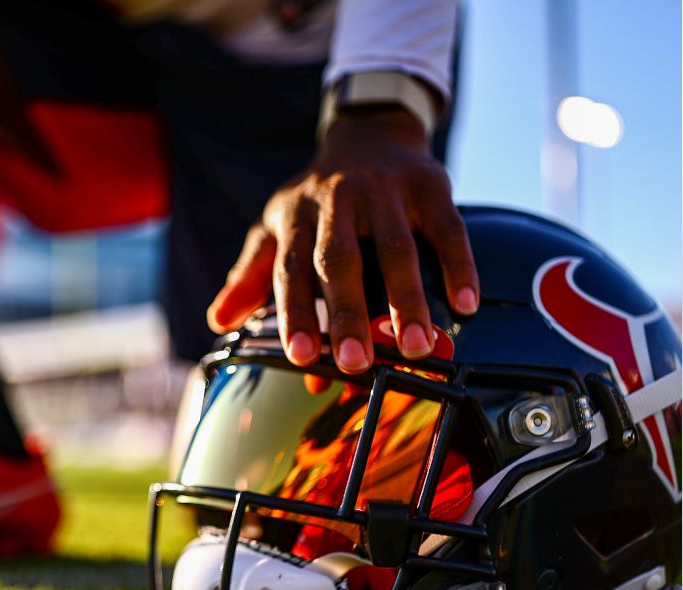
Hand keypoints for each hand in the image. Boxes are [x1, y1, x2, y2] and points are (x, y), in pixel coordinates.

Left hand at [206, 106, 478, 372]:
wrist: (368, 132)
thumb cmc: (318, 199)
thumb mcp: (275, 228)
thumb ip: (252, 276)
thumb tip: (218, 319)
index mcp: (296, 216)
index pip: (291, 270)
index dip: (295, 313)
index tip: (301, 357)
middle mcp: (337, 200)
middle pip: (340, 261)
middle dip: (347, 314)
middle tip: (357, 363)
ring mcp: (385, 190)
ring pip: (397, 248)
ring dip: (406, 300)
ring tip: (417, 347)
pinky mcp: (429, 184)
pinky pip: (448, 228)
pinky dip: (458, 266)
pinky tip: (464, 304)